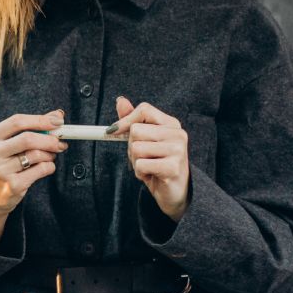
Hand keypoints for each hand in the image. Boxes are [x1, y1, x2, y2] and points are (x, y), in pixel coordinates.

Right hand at [0, 110, 67, 213]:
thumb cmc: (2, 164)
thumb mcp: (7, 144)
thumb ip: (30, 128)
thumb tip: (57, 115)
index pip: (17, 122)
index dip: (40, 120)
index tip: (58, 121)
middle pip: (28, 138)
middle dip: (50, 139)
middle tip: (60, 142)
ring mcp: (0, 171)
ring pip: (36, 155)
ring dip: (50, 154)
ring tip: (49, 156)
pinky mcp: (13, 186)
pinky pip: (41, 170)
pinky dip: (49, 167)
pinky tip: (45, 167)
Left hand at [109, 96, 190, 221]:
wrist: (174, 192)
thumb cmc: (157, 164)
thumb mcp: (144, 140)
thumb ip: (132, 120)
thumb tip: (120, 100)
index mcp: (171, 124)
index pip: (144, 109)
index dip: (125, 120)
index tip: (114, 131)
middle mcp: (177, 134)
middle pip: (136, 130)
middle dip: (131, 147)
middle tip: (143, 157)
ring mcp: (177, 150)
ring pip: (136, 148)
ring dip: (135, 162)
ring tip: (149, 167)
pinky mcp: (173, 167)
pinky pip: (140, 165)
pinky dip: (140, 173)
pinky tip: (152, 176)